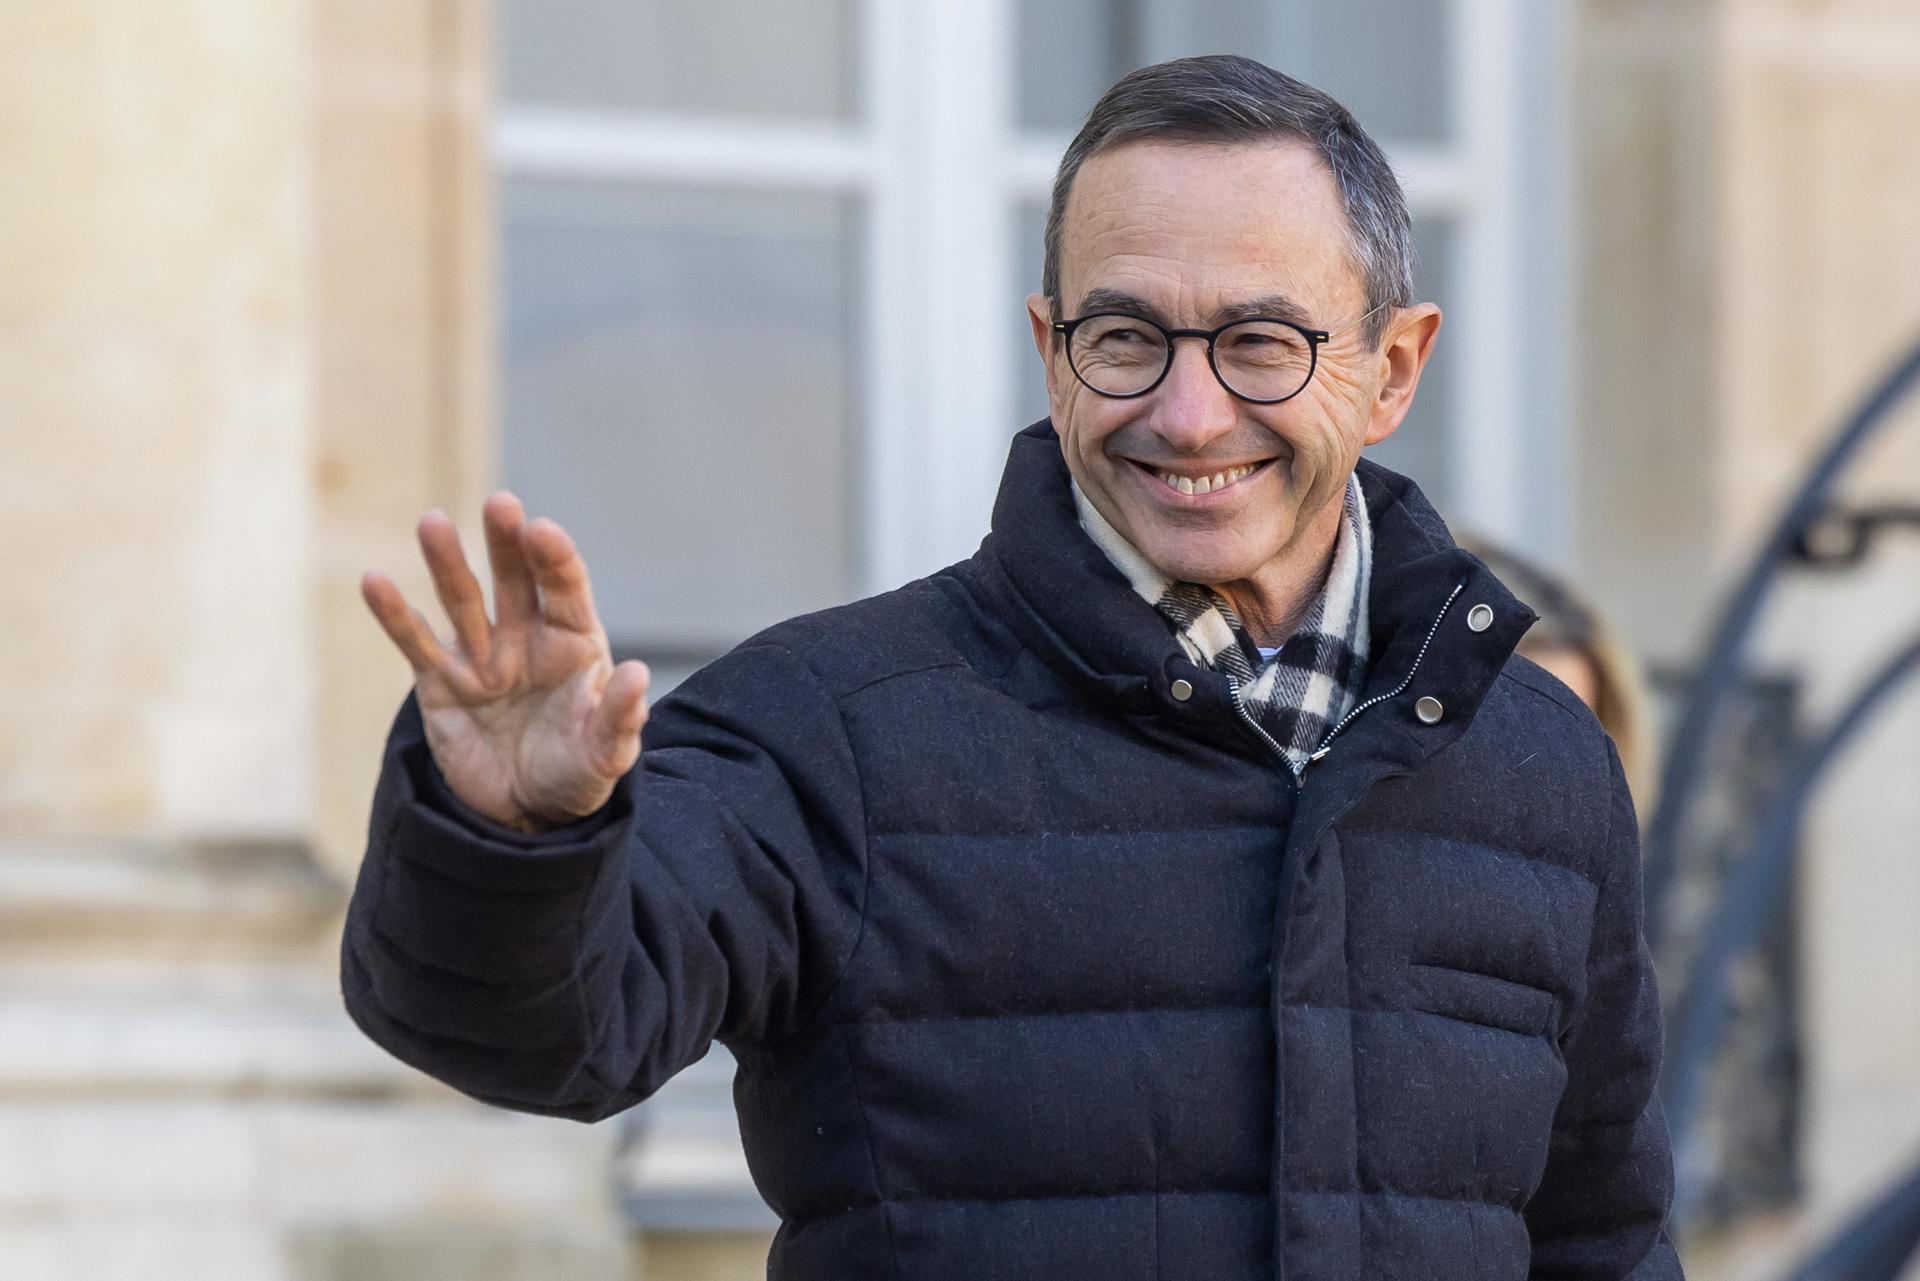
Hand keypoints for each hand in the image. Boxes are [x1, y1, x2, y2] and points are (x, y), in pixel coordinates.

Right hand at [361, 492, 649, 832]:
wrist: (525, 814)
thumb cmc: (575, 772)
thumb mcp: (607, 755)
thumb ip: (620, 718)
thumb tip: (638, 675)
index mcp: (574, 641)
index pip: (566, 589)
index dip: (555, 559)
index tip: (542, 532)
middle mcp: (526, 636)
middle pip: (515, 578)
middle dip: (506, 542)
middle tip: (500, 505)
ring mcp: (481, 655)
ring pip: (462, 600)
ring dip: (446, 562)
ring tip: (432, 523)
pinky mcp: (439, 682)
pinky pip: (415, 641)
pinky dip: (394, 613)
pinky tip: (374, 582)